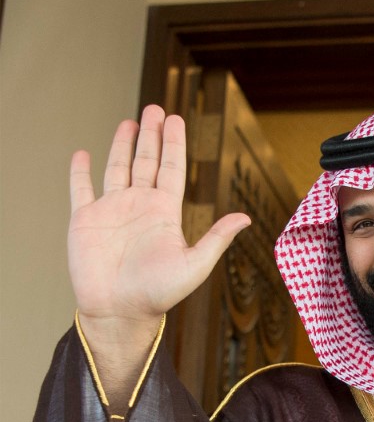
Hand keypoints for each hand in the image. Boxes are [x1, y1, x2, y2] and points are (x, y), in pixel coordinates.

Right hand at [68, 105, 248, 383]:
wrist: (121, 312)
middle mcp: (140, 206)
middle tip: (155, 108)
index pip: (172, 169)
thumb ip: (216, 238)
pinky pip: (81, 189)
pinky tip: (83, 154)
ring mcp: (112, 211)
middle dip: (151, 136)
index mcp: (165, 213)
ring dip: (122, 145)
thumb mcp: (194, 264)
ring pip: (117, 169)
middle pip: (147, 162)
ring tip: (130, 122)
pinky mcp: (85, 220)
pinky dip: (80, 172)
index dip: (174, 144)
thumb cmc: (159, 294)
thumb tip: (245, 218)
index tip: (175, 119)